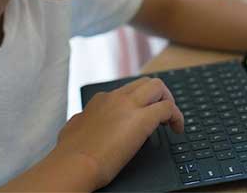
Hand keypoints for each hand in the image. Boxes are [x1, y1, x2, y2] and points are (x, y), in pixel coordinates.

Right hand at [54, 77, 183, 189]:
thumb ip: (81, 121)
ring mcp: (130, 105)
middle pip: (145, 83)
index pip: (127, 92)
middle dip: (158, 96)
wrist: (75, 163)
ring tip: (171, 121)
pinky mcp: (143, 119)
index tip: (141, 116)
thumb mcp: (72, 128)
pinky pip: (168, 108)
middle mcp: (116, 97)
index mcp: (101, 100)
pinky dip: (176, 116)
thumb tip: (82, 120)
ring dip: (168, 101)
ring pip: (158, 86)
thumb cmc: (70, 153)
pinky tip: (177, 129)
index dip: (138, 103)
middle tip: (162, 115)